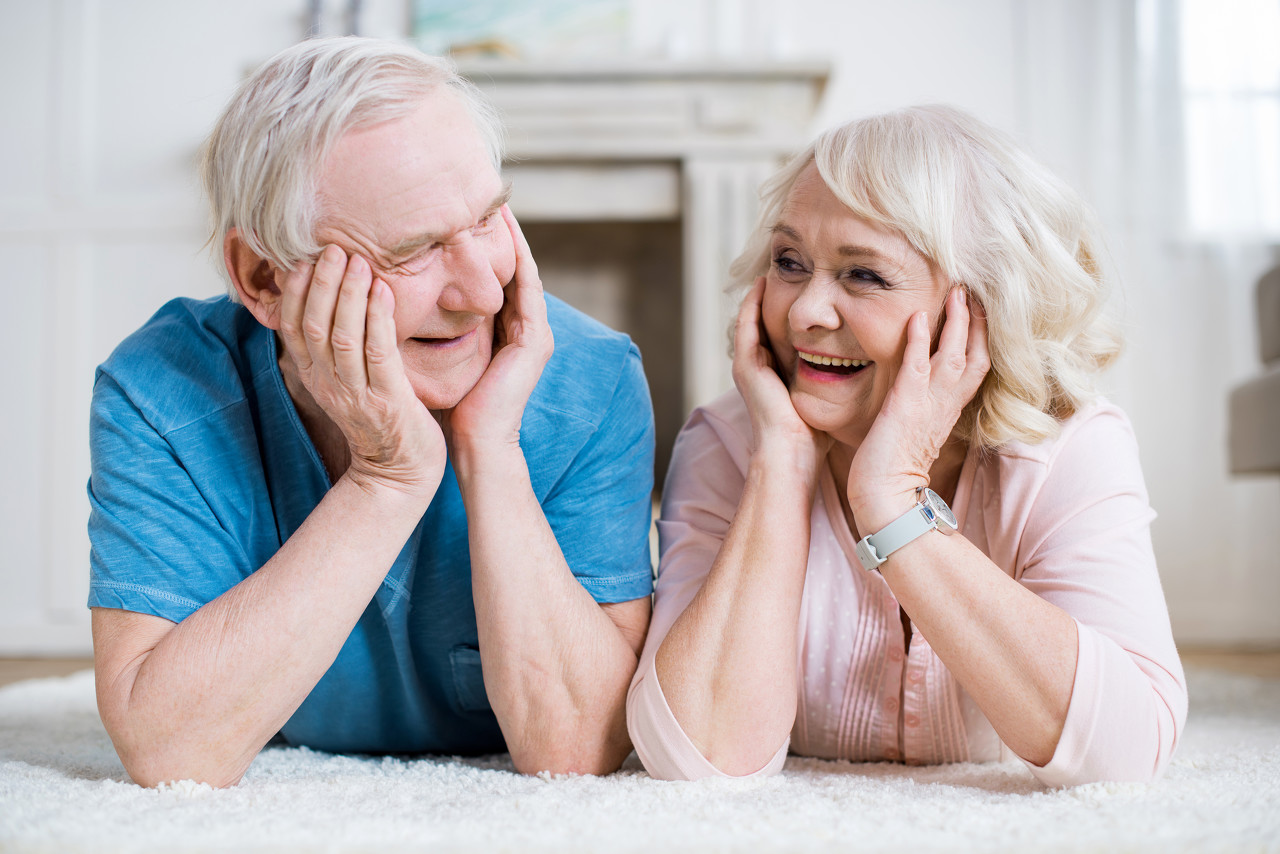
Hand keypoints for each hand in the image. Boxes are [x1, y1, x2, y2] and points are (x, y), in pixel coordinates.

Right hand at [276, 244, 445, 493]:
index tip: (303, 259)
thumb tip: (332, 298)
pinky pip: (378, 352)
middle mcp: (329, 383)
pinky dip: (378, 318)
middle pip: (314, 325)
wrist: (401, 472)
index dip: (294, 292)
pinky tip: (384, 291)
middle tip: (334, 248)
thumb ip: (337, 346)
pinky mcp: (388, 400)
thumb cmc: (380, 418)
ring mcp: (357, 393)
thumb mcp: (347, 380)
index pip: (292, 327)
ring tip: (358, 260)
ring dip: (349, 294)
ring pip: (342, 335)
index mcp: (315, 377)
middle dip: (322, 283)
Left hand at [443, 206, 553, 449]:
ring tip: (497, 203)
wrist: (476, 444)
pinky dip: (517, 258)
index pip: (495, 280)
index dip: (481, 248)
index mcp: (506, 333)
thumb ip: (433, 328)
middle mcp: (525, 328)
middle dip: (500, 234)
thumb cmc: (452, 408)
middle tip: (483, 194)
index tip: (461, 216)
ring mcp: (536, 333)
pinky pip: (527, 288)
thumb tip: (394, 299)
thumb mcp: (442, 356)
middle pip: (512, 269)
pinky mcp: (536, 339)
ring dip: (512, 237)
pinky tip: (505, 233)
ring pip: (523, 271)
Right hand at [733, 277, 830, 472]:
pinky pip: (745, 326)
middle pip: (763, 323)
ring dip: (759, 295)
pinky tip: (762, 285)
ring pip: (750, 320)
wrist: (792, 453)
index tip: (807, 289)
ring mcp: (748, 367)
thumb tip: (867, 363)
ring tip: (772, 268)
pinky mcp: (745, 366)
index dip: (791, 313)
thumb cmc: (815, 434)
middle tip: (788, 270)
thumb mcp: (828, 397)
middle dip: (774, 298)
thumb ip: (838, 379)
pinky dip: (751, 305)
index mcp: (776, 375)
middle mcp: (758, 368)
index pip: (780, 334)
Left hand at [847, 286, 989, 530]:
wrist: (885, 498)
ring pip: (954, 355)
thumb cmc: (894, 469)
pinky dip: (920, 341)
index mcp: (948, 410)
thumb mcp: (914, 431)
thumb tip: (916, 395)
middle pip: (976, 356)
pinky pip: (918, 366)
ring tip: (958, 292)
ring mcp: (928, 404)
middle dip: (978, 322)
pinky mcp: (905, 405)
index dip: (980, 338)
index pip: (974, 368)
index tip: (980, 311)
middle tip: (975, 290)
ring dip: (957, 322)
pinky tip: (919, 316)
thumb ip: (920, 410)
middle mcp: (945, 405)